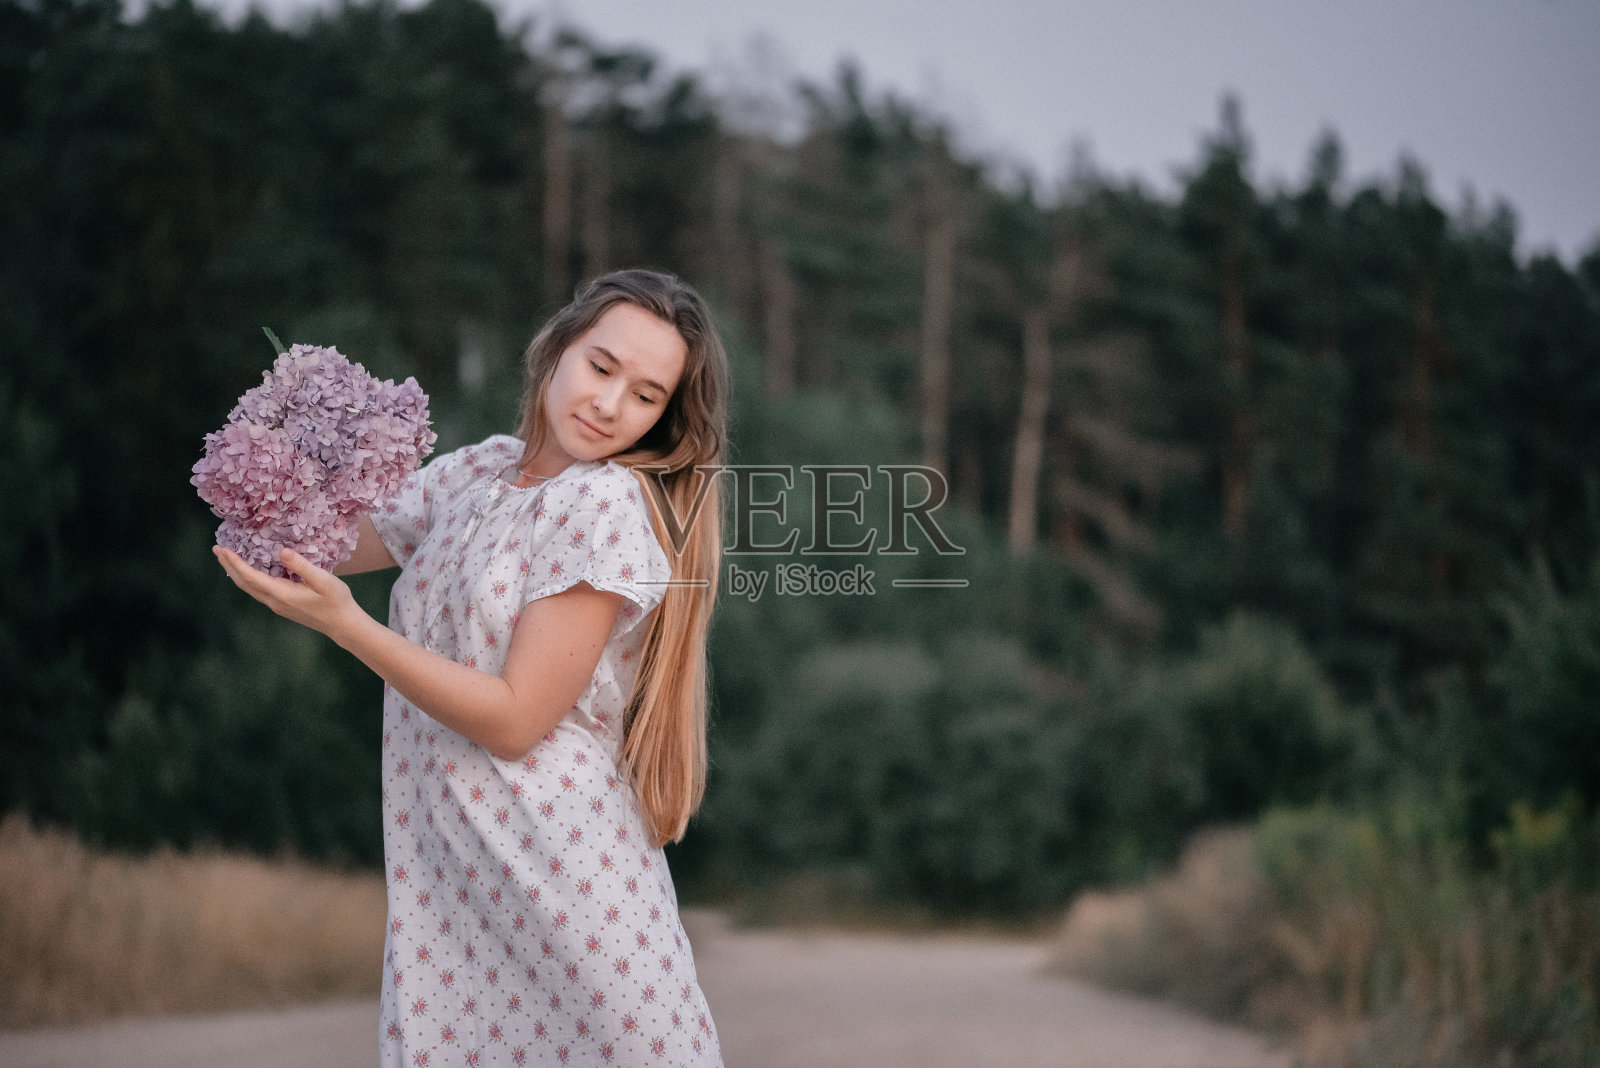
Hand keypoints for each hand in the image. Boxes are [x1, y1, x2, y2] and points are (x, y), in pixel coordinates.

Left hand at [213, 545, 364, 640]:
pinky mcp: (282, 606)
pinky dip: (247, 578)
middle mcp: (274, 602)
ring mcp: (277, 605)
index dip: (235, 562)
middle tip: (216, 549)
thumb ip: (301, 565)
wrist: (342, 624)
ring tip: (227, 558)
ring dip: (236, 572)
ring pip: (249, 588)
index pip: (250, 576)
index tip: (223, 548)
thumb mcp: (322, 580)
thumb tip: (281, 552)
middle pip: (244, 583)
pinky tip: (248, 571)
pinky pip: (258, 590)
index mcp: (281, 594)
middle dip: (228, 566)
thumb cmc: (336, 600)